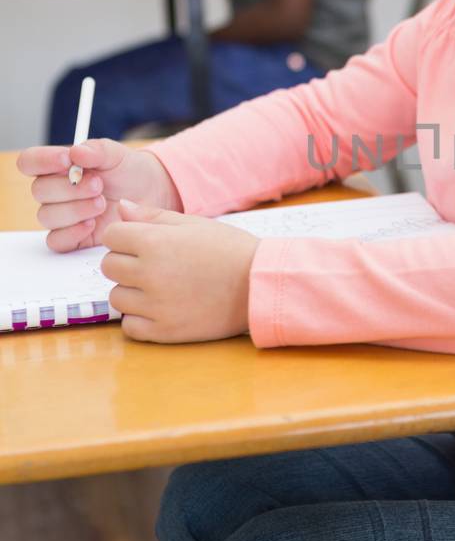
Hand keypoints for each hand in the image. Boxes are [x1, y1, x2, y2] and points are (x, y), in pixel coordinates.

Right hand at [16, 138, 182, 252]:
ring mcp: (62, 215)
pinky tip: (93, 224)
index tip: (65, 159)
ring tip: (102, 203)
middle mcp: (54, 191)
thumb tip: (75, 152)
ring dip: (75, 209)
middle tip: (98, 184)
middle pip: (39, 191)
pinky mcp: (72, 237)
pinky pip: (56, 240)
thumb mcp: (116, 154)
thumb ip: (96, 151)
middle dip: (69, 188)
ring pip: (47, 216)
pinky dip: (73, 232)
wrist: (150, 193)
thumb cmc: (127, 171)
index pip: (30, 161)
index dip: (41, 160)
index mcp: (57, 166)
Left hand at [101, 201, 258, 342]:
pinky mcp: (164, 331)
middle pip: (108, 267)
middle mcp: (149, 274)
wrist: (259, 285)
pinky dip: (140, 319)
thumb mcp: (193, 224)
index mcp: (154, 242)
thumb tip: (120, 209)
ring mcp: (155, 305)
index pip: (111, 237)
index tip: (143, 244)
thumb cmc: (230, 249)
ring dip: (132, 293)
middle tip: (154, 266)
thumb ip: (153, 217)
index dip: (125, 238)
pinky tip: (161, 309)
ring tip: (161, 288)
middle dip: (126, 264)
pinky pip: (129, 326)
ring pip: (116, 298)